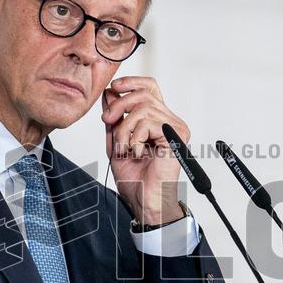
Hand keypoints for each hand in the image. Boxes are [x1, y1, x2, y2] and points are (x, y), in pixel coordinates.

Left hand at [101, 77, 188, 226]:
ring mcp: (174, 128)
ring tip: (123, 148)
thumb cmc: (135, 178)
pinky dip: (134, 138)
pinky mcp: (175, 137)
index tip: (114, 88)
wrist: (144, 200)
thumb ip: (114, 119)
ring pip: (143, 108)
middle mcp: (168, 122)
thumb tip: (109, 94)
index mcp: (156, 120)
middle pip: (143, 94)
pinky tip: (136, 153)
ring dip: (124, 129)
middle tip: (107, 121)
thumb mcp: (116, 142)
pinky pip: (148, 123)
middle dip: (119, 105)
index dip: (132, 82)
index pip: (149, 88)